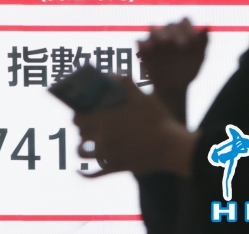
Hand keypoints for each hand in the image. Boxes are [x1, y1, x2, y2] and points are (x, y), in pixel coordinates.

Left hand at [73, 77, 197, 177]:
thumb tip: (112, 74)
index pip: (78, 119)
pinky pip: (94, 174)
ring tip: (84, 146)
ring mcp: (108, 155)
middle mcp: (101, 138)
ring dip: (81, 149)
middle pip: (80, 135)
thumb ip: (125, 82)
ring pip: (83, 154)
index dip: (76, 116)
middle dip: (81, 130)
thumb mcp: (142, 95)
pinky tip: (79, 172)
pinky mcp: (116, 168)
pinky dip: (84, 174)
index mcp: (104, 120)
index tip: (80, 114)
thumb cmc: (157, 118)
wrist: (172, 146)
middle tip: (85, 127)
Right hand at [138, 18, 207, 95]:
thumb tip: (207, 26)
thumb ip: (204, 42)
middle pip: (170, 25)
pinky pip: (140, 42)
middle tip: (182, 45)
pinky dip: (143, 44)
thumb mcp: (198, 57)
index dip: (188, 29)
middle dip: (175, 33)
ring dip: (158, 33)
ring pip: (153, 29)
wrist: (173, 87)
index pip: (184, 22)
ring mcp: (154, 39)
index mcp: (181, 31)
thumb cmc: (187, 70)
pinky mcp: (143, 48)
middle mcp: (167, 32)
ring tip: (164, 42)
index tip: (193, 40)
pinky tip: (149, 49)